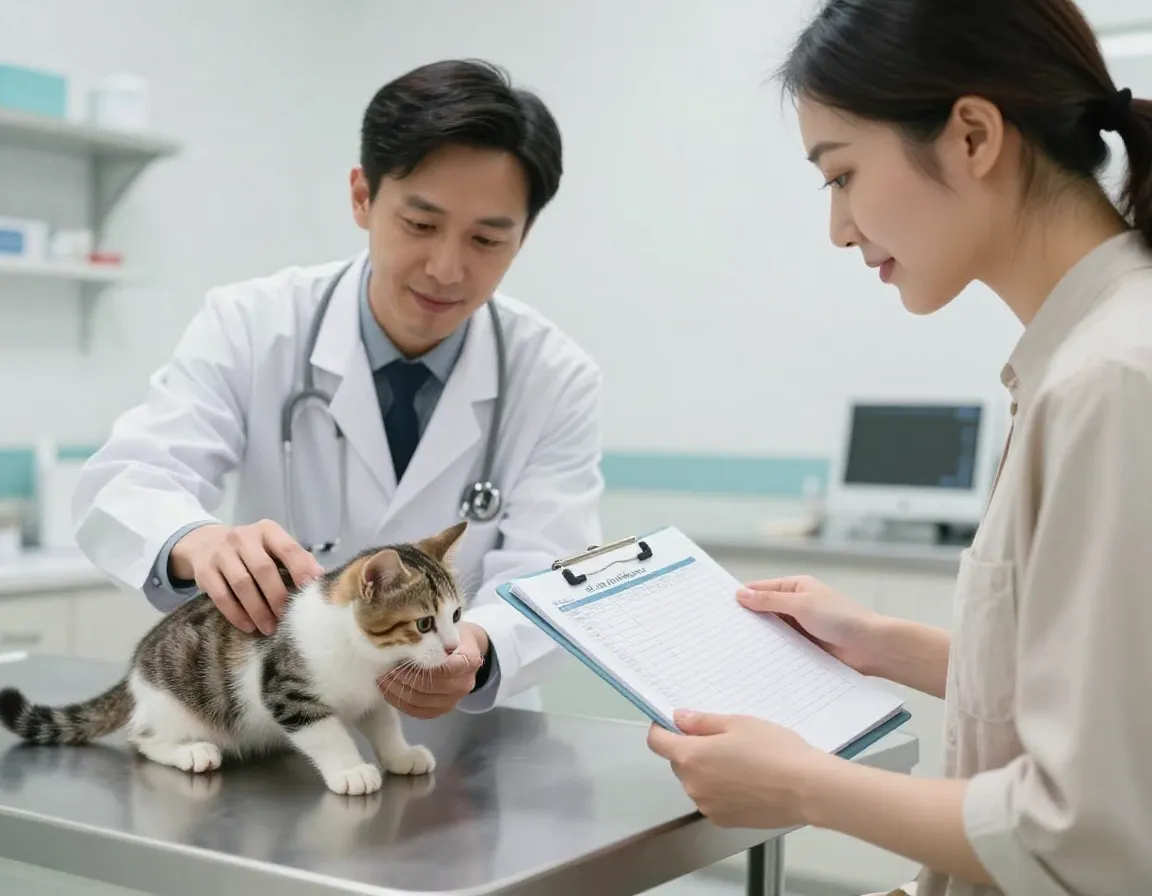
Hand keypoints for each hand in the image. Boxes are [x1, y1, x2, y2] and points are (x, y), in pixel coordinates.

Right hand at [169, 520, 323, 634]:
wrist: (204, 543)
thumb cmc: (252, 550)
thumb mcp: (273, 547)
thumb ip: (297, 559)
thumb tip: (321, 577)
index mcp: (267, 530)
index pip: (287, 548)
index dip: (300, 568)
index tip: (310, 589)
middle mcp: (242, 537)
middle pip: (263, 569)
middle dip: (277, 596)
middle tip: (287, 617)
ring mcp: (220, 553)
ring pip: (241, 584)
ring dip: (258, 610)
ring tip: (270, 627)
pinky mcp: (204, 571)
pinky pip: (221, 596)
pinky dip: (236, 614)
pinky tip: (249, 626)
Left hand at [377, 622, 489, 718]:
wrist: (464, 650)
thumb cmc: (452, 635)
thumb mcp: (447, 626)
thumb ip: (432, 635)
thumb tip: (404, 639)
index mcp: (470, 660)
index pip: (447, 667)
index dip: (423, 666)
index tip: (402, 658)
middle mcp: (465, 683)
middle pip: (431, 686)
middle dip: (404, 678)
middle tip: (386, 669)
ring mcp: (455, 699)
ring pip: (422, 701)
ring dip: (398, 691)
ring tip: (382, 679)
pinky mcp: (442, 710)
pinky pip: (419, 712)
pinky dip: (401, 703)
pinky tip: (388, 692)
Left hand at [646, 710, 831, 828]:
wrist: (807, 788)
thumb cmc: (775, 751)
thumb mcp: (738, 723)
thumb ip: (702, 722)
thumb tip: (678, 719)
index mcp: (692, 757)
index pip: (657, 742)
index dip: (662, 729)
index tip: (673, 723)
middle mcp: (693, 785)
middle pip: (678, 762)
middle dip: (692, 749)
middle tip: (722, 740)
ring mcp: (707, 806)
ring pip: (696, 782)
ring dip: (707, 771)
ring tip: (740, 762)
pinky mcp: (723, 820)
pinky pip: (712, 799)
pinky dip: (721, 790)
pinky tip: (746, 781)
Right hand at [737, 575, 882, 675]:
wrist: (872, 647)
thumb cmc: (842, 618)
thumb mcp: (801, 604)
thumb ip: (770, 600)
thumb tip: (741, 593)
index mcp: (797, 587)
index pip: (761, 588)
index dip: (742, 596)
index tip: (722, 608)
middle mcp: (798, 605)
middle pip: (765, 610)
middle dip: (748, 619)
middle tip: (724, 631)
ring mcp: (802, 627)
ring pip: (774, 631)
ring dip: (762, 637)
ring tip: (736, 647)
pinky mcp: (807, 647)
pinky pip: (784, 647)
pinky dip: (774, 651)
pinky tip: (759, 659)